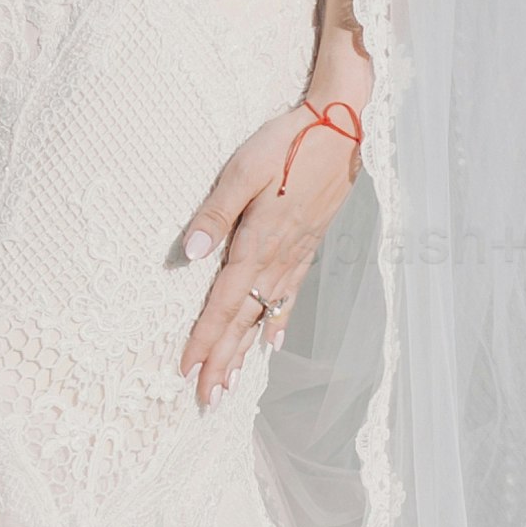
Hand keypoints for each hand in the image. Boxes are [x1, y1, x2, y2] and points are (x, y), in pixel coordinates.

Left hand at [178, 48, 373, 407]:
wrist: (339, 127)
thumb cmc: (286, 142)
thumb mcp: (242, 170)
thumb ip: (215, 214)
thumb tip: (189, 254)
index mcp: (258, 242)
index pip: (224, 302)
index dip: (205, 338)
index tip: (186, 370)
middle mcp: (279, 258)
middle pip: (245, 320)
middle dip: (224, 360)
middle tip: (205, 399)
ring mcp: (297, 255)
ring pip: (267, 314)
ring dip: (246, 351)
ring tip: (230, 383)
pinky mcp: (309, 245)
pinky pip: (291, 296)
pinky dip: (279, 322)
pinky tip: (272, 344)